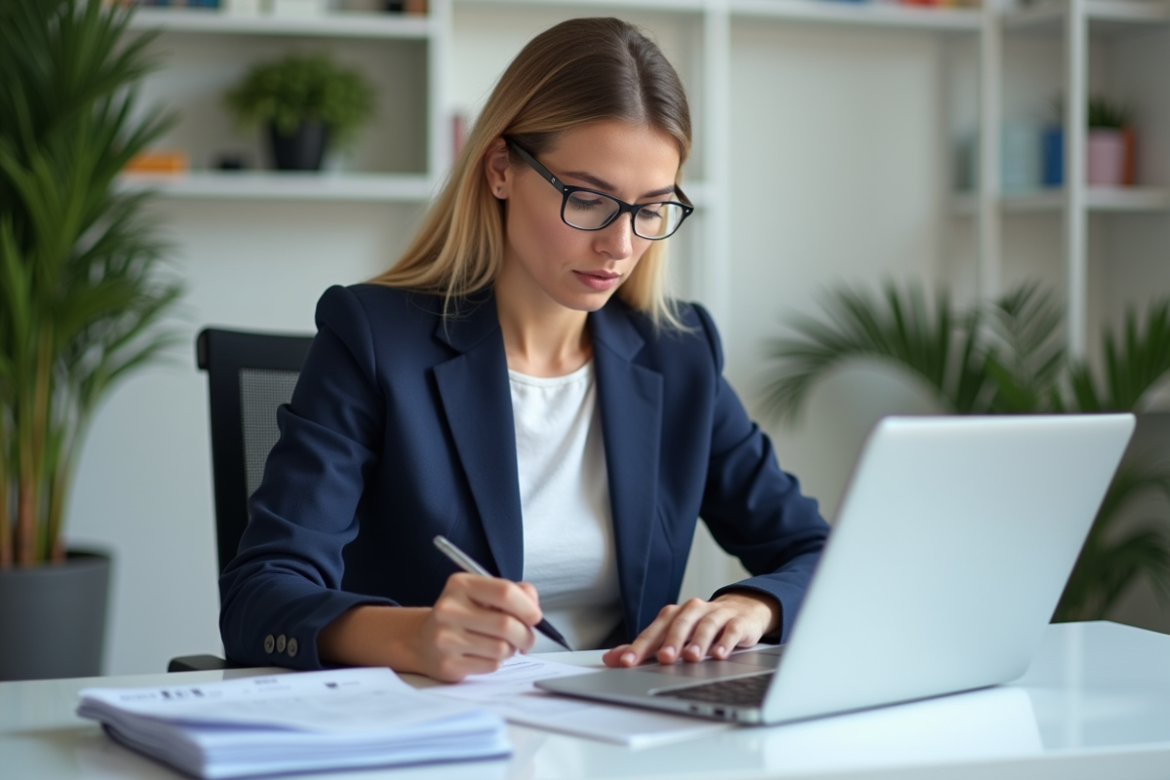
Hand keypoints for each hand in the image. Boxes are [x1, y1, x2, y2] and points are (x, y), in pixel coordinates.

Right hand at [414, 573, 542, 681]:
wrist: (422, 641)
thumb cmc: (462, 615)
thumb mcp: (483, 594)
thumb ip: (514, 593)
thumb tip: (534, 609)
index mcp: (460, 585)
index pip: (505, 592)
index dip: (528, 607)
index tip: (535, 617)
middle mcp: (449, 609)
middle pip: (507, 624)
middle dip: (526, 635)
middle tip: (527, 638)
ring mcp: (446, 638)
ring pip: (502, 648)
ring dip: (511, 649)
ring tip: (502, 645)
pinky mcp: (448, 664)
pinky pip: (491, 665)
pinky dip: (496, 662)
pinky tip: (485, 655)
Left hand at [601, 592, 779, 667]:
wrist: (742, 609)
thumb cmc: (701, 626)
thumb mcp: (673, 635)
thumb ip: (644, 648)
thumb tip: (611, 659)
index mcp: (673, 615)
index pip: (654, 631)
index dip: (640, 646)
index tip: (628, 663)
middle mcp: (692, 611)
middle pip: (679, 624)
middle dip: (671, 641)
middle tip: (664, 659)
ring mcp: (716, 614)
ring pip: (705, 625)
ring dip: (698, 641)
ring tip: (692, 657)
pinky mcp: (737, 621)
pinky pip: (731, 629)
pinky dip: (726, 642)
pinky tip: (720, 655)